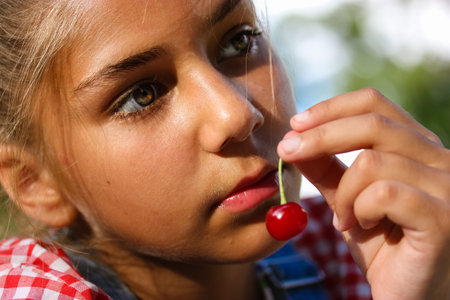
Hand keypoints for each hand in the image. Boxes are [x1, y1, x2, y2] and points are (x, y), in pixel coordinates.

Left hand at [277, 88, 449, 299]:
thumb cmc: (381, 245)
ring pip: (371, 163)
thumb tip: (294, 137)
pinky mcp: (443, 217)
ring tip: (343, 219)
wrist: (406, 293)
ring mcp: (448, 187)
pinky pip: (383, 193)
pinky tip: (361, 227)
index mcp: (418, 146)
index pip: (374, 104)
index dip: (331, 108)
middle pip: (372, 124)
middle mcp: (441, 158)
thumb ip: (326, 167)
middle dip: (319, 137)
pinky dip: (359, 210)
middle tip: (287, 152)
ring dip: (343, 194)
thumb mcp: (346, 198)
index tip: (295, 124)